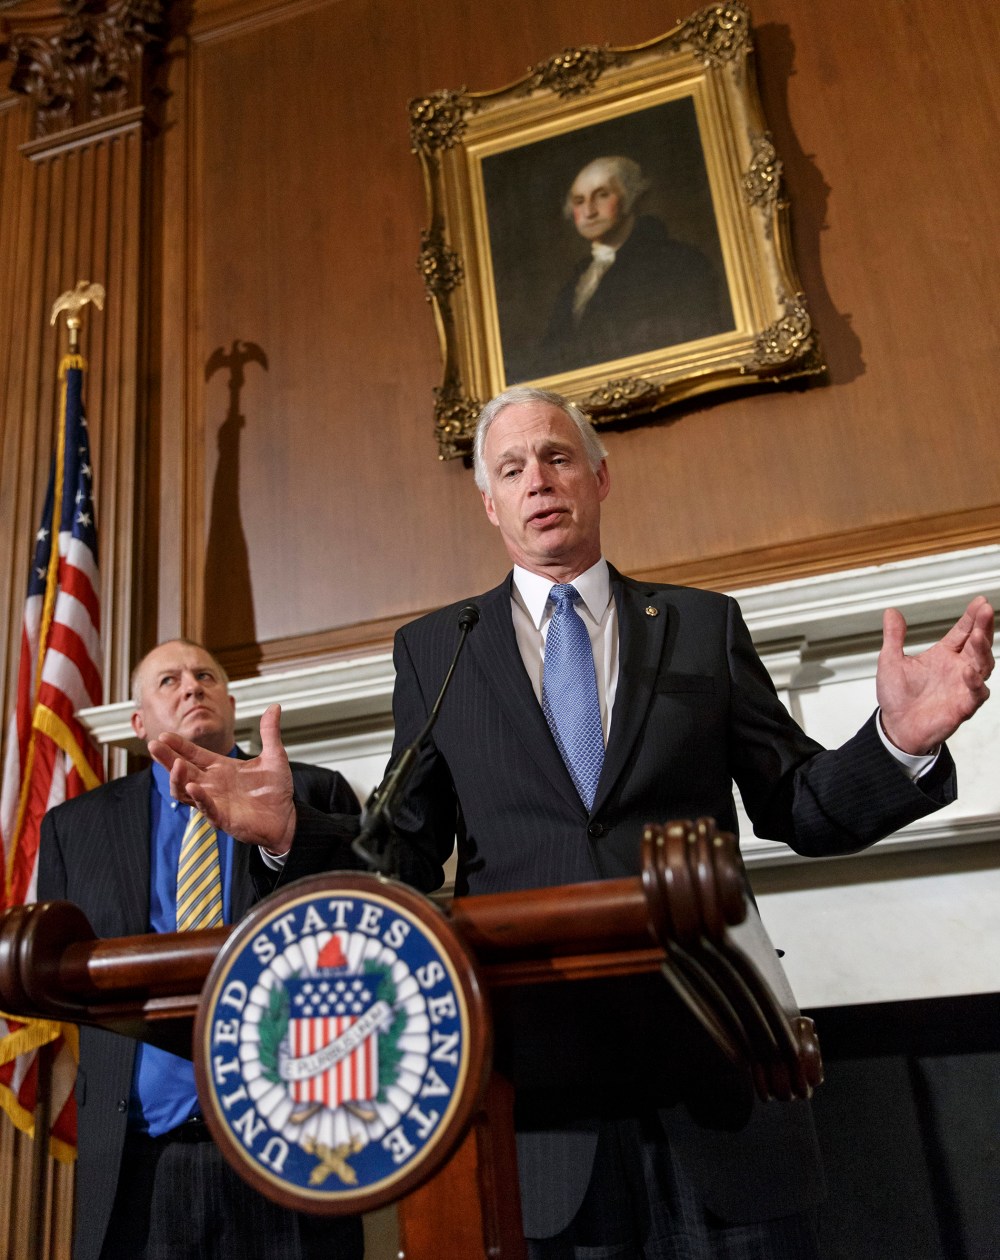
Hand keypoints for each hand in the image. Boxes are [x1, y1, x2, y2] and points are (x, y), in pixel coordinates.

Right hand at [148, 703, 295, 853]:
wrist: (287, 817)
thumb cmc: (275, 789)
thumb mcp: (274, 756)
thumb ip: (269, 732)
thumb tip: (275, 706)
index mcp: (221, 768)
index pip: (193, 754)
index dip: (179, 745)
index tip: (164, 735)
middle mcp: (212, 784)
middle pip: (182, 770)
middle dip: (167, 758)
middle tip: (154, 745)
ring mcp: (214, 801)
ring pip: (185, 791)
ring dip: (178, 778)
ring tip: (175, 764)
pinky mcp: (222, 818)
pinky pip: (205, 807)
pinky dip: (198, 797)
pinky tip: (192, 786)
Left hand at [877, 595, 994, 754]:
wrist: (895, 726)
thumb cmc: (896, 695)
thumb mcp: (890, 661)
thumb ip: (894, 636)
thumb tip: (891, 611)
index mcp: (943, 655)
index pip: (962, 632)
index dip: (971, 617)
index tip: (979, 601)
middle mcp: (958, 668)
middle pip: (978, 644)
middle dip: (983, 627)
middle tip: (985, 611)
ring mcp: (963, 687)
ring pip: (983, 665)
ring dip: (983, 650)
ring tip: (978, 635)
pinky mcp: (963, 706)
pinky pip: (976, 693)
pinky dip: (974, 682)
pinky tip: (968, 671)